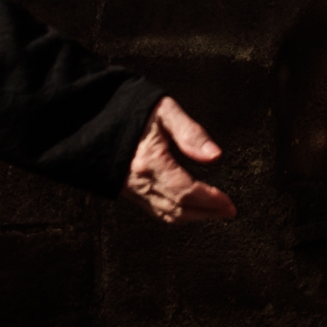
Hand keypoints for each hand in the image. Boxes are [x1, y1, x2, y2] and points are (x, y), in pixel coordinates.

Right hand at [124, 96, 236, 223]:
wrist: (97, 113)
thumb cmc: (132, 109)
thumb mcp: (165, 111)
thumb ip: (190, 133)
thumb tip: (215, 156)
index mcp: (150, 162)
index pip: (186, 191)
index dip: (210, 200)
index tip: (229, 204)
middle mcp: (139, 181)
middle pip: (178, 209)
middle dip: (207, 213)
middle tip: (228, 211)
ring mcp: (131, 188)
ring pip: (166, 214)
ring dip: (193, 217)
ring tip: (214, 212)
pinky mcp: (127, 190)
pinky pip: (153, 210)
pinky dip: (175, 213)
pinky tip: (189, 208)